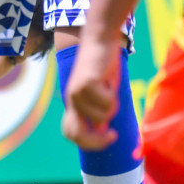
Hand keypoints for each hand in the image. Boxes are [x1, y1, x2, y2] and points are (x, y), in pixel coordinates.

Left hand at [60, 32, 123, 150]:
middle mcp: (72, 100)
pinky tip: (109, 80)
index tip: (108, 138)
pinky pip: (106, 102)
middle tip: (112, 135)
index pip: (71, 133)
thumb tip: (100, 129)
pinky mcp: (86, 84)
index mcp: (74, 103)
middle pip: (76, 134)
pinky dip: (113, 95)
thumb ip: (99, 111)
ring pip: (100, 117)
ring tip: (111, 89)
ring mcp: (77, 92)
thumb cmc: (104, 67)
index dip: (88, 143)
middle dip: (96, 141)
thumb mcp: (103, 93)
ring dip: (112, 106)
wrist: (100, 40)